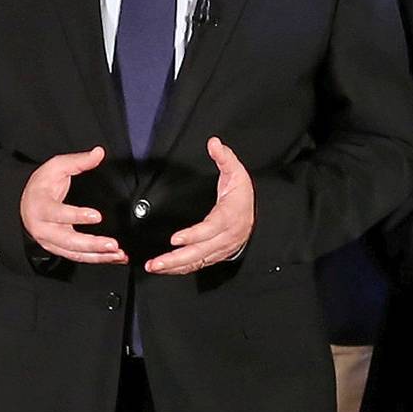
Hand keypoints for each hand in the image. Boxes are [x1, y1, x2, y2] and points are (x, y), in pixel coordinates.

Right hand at [19, 146, 124, 264]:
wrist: (25, 205)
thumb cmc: (41, 186)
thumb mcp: (55, 167)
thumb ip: (78, 161)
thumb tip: (99, 153)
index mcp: (40, 207)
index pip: (57, 214)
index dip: (76, 216)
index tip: (96, 216)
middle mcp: (44, 229)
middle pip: (67, 241)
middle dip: (91, 244)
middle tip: (112, 244)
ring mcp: (51, 242)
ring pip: (74, 253)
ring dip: (97, 256)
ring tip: (117, 253)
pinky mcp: (60, 250)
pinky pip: (79, 258)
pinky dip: (97, 259)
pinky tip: (114, 257)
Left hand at [145, 137, 255, 274]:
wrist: (258, 216)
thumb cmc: (243, 196)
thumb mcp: (237, 173)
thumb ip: (225, 157)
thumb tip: (214, 143)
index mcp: (230, 216)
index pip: (211, 228)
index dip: (193, 235)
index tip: (175, 239)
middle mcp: (225, 237)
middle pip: (200, 251)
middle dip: (176, 258)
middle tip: (156, 262)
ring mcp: (220, 248)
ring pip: (197, 261)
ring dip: (174, 266)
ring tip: (154, 266)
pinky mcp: (215, 255)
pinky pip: (197, 264)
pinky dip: (181, 269)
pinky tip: (166, 269)